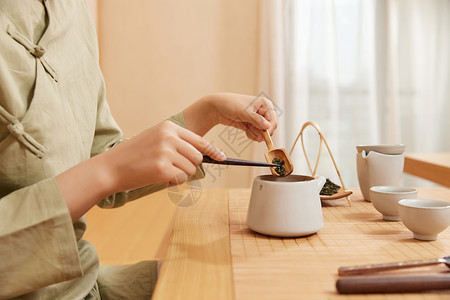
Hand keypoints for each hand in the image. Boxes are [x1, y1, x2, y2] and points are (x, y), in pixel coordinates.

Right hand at [56, 120, 224, 220]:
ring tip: (161, 171)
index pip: (199, 140)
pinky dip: (173, 182)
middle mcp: (169, 137)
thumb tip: (202, 154)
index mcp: (169, 127)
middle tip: (172, 168)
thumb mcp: (155, 139)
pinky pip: (181, 179)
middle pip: (198, 157)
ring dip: (180, 174)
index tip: (223, 158)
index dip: (213, 151)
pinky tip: (157, 177)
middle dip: (190, 166)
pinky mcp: (163, 168)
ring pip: (191, 169)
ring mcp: (166, 152)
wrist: (110, 167)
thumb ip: (177, 142)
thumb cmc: (134, 155)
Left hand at [183, 93, 277, 140]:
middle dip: (260, 132)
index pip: (273, 120)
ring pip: (262, 132)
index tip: (262, 137)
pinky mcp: (251, 124)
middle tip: (250, 131)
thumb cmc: (230, 104)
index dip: (269, 130)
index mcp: (265, 104)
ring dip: (254, 133)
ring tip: (246, 128)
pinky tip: (245, 130)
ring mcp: (257, 118)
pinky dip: (251, 134)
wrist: (217, 108)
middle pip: (269, 127)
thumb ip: (257, 120)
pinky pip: (256, 133)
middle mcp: (263, 110)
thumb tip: (268, 127)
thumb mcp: (244, 112)